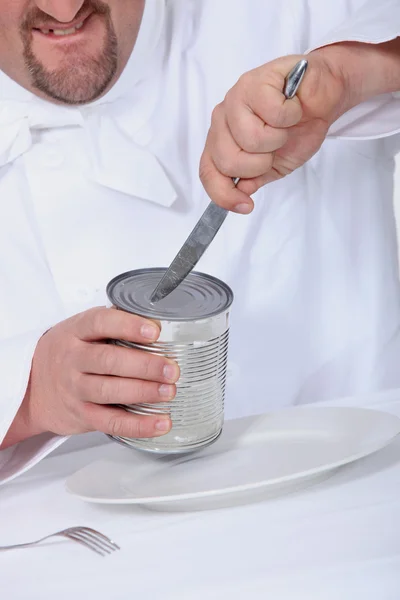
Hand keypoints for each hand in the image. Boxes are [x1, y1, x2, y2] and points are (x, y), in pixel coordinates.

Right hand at [2, 307, 179, 447]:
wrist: (34, 387)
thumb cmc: (71, 353)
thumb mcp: (82, 330)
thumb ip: (114, 324)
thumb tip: (159, 318)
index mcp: (76, 332)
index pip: (100, 322)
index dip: (128, 326)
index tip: (154, 331)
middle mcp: (72, 359)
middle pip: (108, 361)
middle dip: (144, 365)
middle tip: (171, 369)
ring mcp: (75, 389)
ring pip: (109, 391)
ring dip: (143, 392)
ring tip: (168, 391)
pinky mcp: (82, 415)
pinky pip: (111, 422)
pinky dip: (139, 425)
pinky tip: (161, 422)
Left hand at [199, 52, 347, 213]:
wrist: (323, 97)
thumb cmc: (297, 127)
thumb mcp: (275, 166)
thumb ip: (254, 179)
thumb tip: (240, 193)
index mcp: (222, 140)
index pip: (208, 172)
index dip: (224, 194)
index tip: (246, 205)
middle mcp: (223, 119)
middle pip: (228, 160)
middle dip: (260, 163)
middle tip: (275, 148)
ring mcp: (236, 98)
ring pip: (250, 139)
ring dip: (277, 138)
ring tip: (285, 125)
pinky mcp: (256, 81)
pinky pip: (272, 114)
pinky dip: (290, 116)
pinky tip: (292, 107)